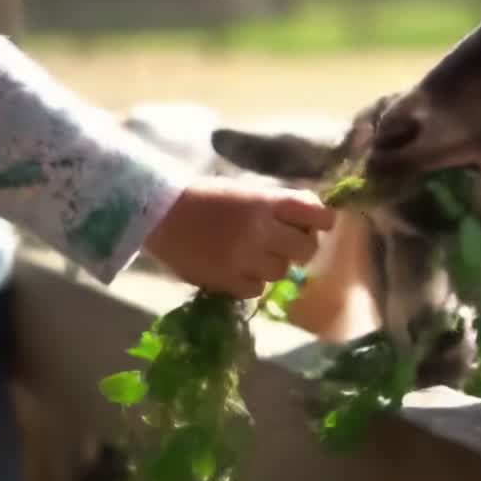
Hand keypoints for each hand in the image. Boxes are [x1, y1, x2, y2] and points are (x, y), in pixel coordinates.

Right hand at [144, 176, 335, 298]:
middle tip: (284, 244)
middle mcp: (262, 231)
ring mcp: (245, 258)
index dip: (322, 222)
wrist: (158, 213)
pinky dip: (251, 282)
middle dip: (299, 247)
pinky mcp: (227, 281)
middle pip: (306, 249)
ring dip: (273, 265)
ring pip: (282, 272)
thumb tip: (313, 221)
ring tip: (254, 256)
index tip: (316, 225)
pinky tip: (237, 269)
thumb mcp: (246, 190)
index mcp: (267, 202)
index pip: (318, 215)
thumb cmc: (205, 197)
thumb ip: (279, 205)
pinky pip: (256, 290)